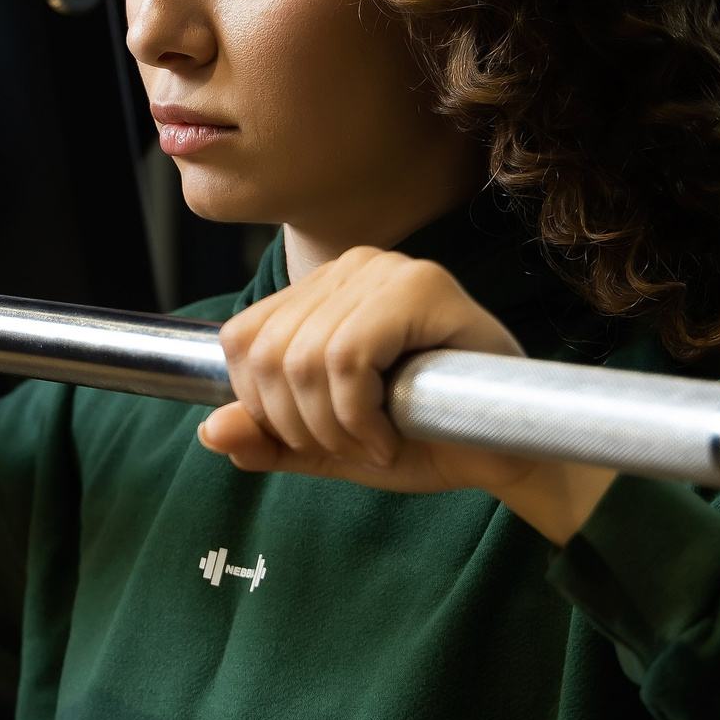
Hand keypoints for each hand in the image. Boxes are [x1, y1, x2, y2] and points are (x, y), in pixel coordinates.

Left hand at [197, 247, 616, 542]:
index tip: (312, 439)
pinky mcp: (423, 287)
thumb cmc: (425, 437)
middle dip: (297, 425)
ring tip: (375, 442)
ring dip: (333, 427)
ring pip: (303, 359)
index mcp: (320, 290)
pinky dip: (359, 415)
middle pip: (267, 354)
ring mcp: (388, 270)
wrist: (509, 452)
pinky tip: (389, 434)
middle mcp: (349, 267)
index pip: (241, 339)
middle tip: (350, 447)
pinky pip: (348, 358)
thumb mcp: (330, 445)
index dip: (260, 405)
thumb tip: (210, 430)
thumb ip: (271, 440)